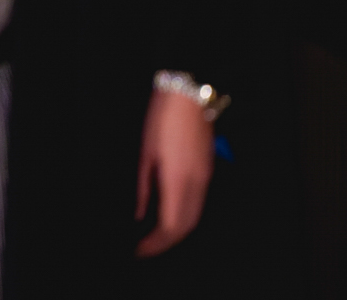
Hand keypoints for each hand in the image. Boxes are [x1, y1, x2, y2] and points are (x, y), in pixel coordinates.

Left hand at [135, 88, 213, 256]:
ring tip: (155, 238)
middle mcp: (197, 184)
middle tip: (144, 249)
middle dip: (166, 243)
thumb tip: (139, 213)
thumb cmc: (161, 119)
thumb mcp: (145, 153)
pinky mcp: (207, 170)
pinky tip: (171, 217)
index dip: (155, 243)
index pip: (170, 225)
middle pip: (186, 227)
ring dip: (177, 233)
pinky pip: (199, 204)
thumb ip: (143, 187)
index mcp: (178, 180)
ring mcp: (206, 178)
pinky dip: (186, 218)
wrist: (188, 95)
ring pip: (195, 217)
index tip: (138, 250)